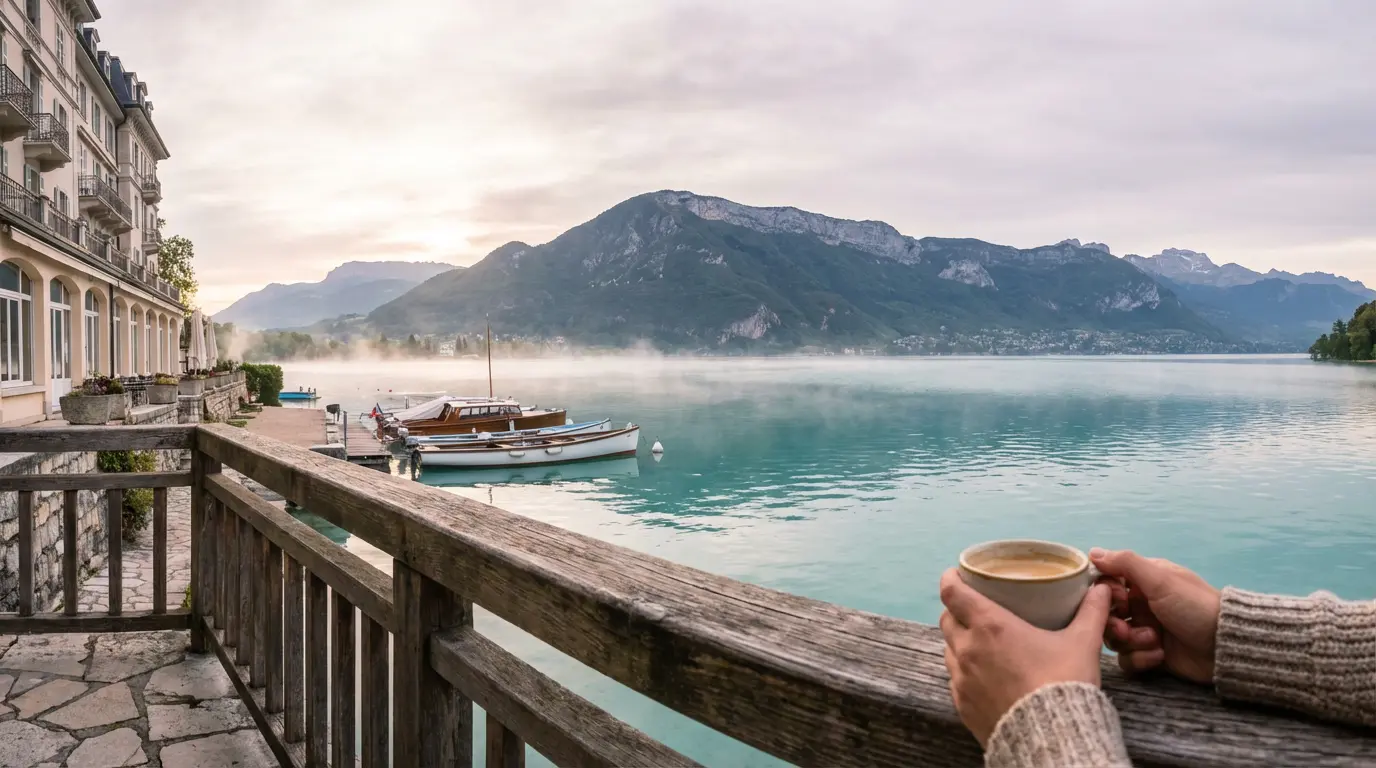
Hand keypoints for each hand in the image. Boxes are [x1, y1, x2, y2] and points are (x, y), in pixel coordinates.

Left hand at [939, 568, 1111, 745]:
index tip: (956, 574)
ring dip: (960, 641)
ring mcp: (961, 679)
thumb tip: (1102, 589)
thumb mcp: (1082, 643)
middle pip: (947, 619)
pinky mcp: (962, 704)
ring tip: (981, 642)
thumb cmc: (1064, 683)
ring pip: (949, 649)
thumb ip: (1091, 612)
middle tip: (974, 608)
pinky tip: (984, 674)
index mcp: (989, 626)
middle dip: (957, 610)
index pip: (952, 592)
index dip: (951, 579)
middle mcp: (967, 649)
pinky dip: (964, 671)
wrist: (1053, 738)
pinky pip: (955, 679)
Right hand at [1090, 549, 1220, 682]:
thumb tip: (1092, 552)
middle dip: (1113, 623)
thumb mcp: (1160, 579)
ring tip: (1153, 641)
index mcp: (1143, 583)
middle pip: (1106, 615)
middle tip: (1126, 629)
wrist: (1225, 646)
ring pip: (1114, 638)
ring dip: (1130, 641)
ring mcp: (1145, 631)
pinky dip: (1140, 659)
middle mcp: (1141, 605)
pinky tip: (1159, 655)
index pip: (1107, 584)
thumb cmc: (1193, 606)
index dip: (1105, 594)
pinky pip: (1128, 659)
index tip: (1119, 600)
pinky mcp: (1150, 656)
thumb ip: (1126, 563)